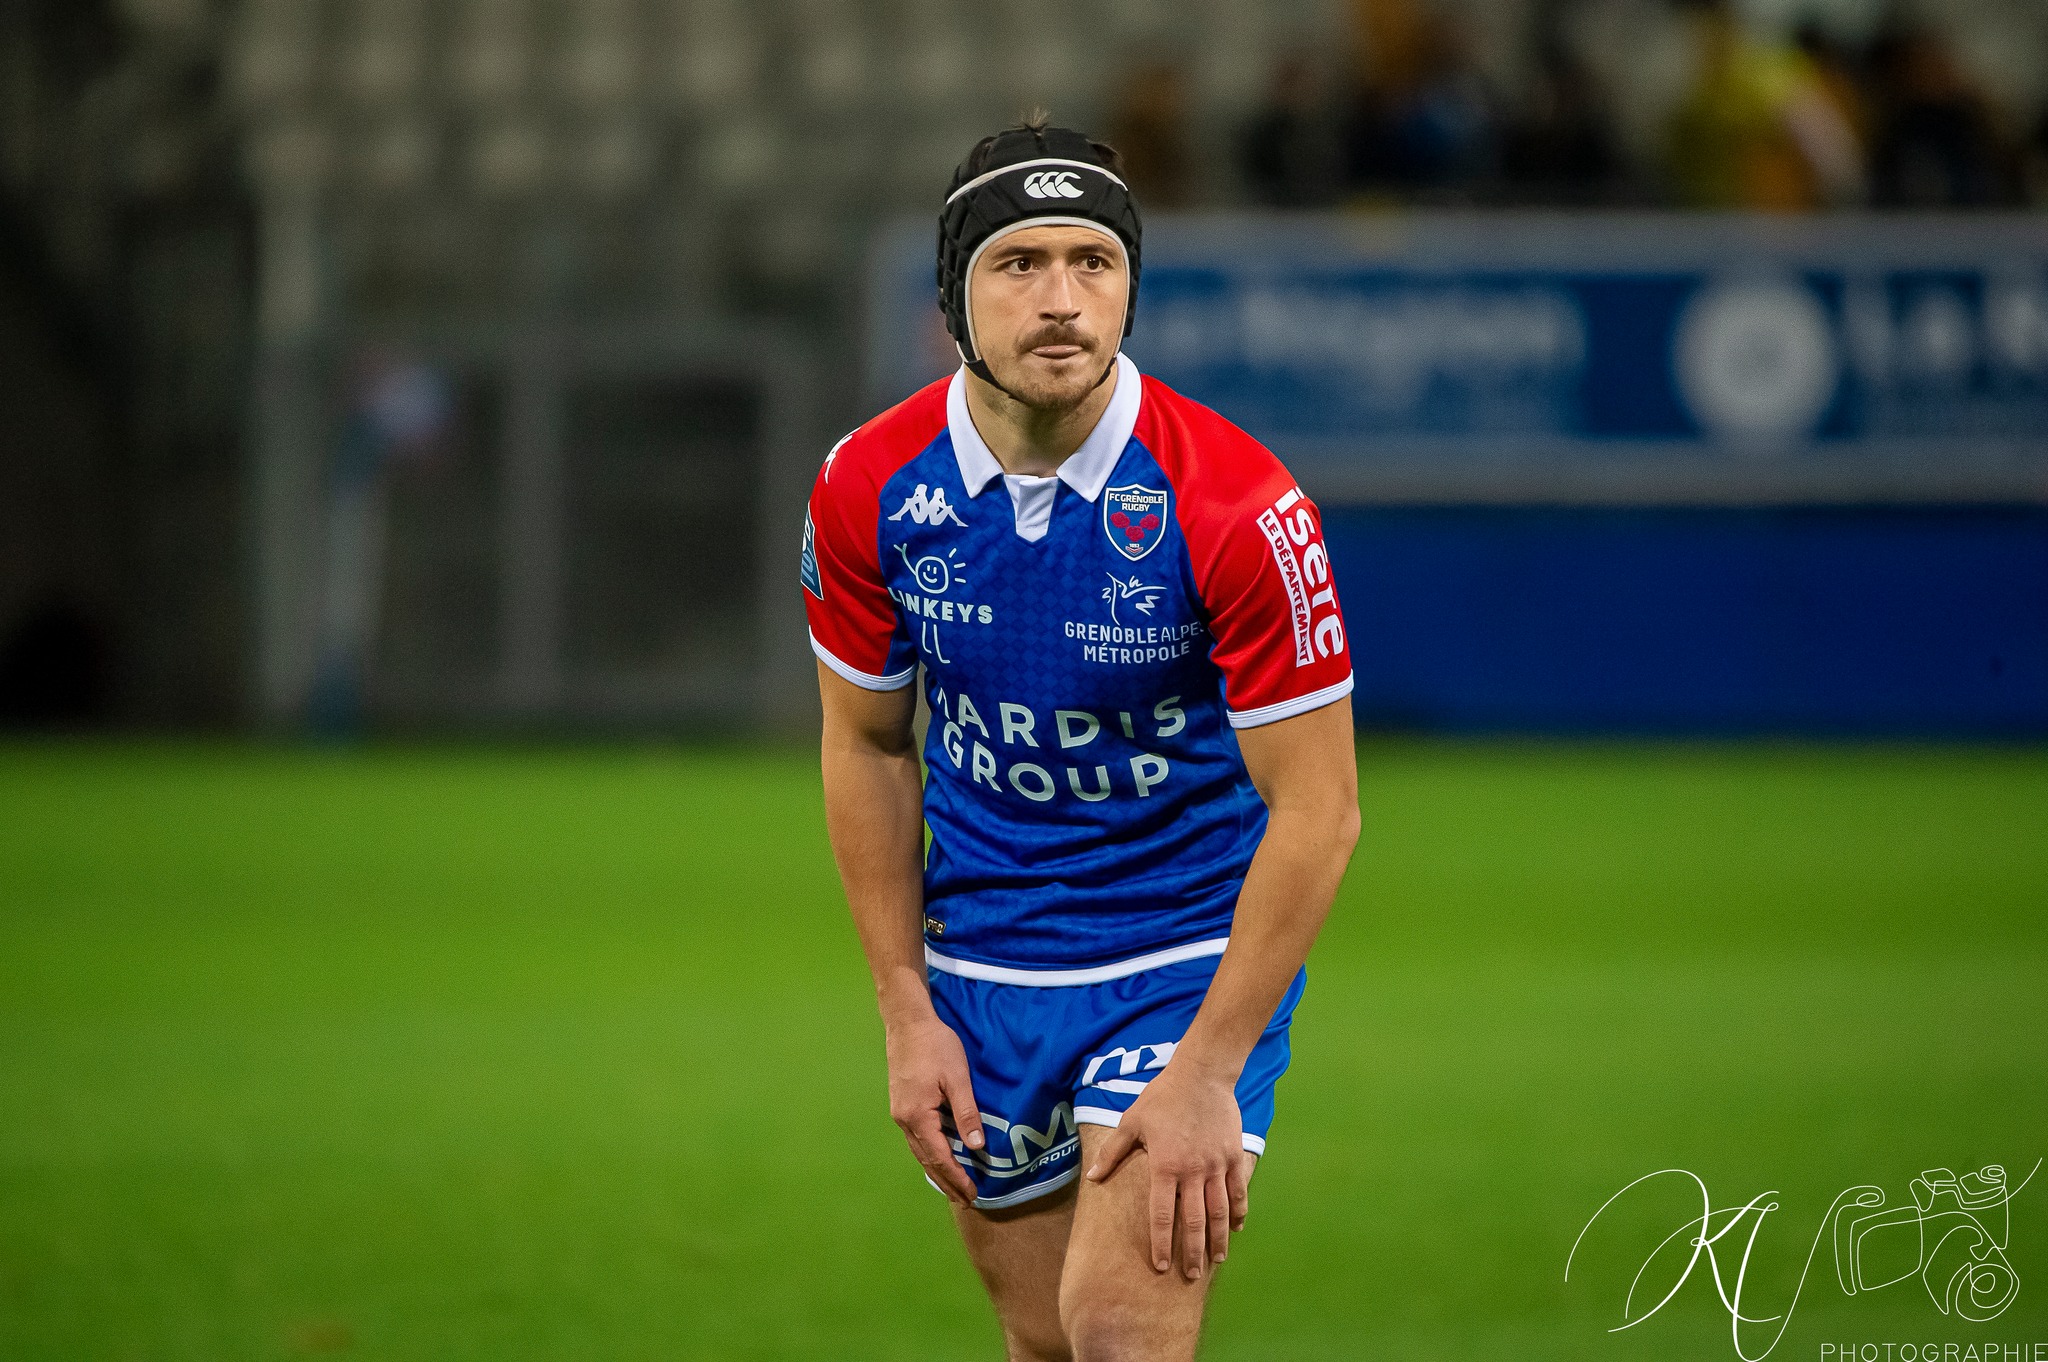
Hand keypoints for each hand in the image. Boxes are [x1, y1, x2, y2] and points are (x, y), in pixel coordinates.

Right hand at [884, 1012, 985, 1205]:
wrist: (908, 1022)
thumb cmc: (936, 1046)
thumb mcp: (957, 1079)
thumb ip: (966, 1113)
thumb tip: (977, 1146)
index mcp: (918, 1116)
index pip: (939, 1157)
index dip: (956, 1177)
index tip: (971, 1194)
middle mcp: (904, 1120)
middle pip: (926, 1160)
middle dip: (946, 1181)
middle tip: (965, 1200)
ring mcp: (899, 1113)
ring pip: (919, 1150)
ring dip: (937, 1170)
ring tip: (954, 1185)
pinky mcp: (901, 1104)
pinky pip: (916, 1138)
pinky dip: (930, 1153)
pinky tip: (939, 1156)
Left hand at [1084, 1061, 1248, 1278]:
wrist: (1202, 1074)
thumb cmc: (1163, 1097)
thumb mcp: (1132, 1121)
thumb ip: (1113, 1152)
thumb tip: (1093, 1178)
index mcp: (1165, 1166)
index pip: (1161, 1215)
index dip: (1161, 1243)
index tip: (1160, 1265)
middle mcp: (1193, 1172)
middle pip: (1194, 1221)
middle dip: (1192, 1252)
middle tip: (1191, 1275)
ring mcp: (1217, 1166)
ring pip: (1219, 1212)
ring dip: (1218, 1239)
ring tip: (1216, 1260)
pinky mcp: (1234, 1157)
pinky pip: (1239, 1191)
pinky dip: (1238, 1212)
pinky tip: (1236, 1229)